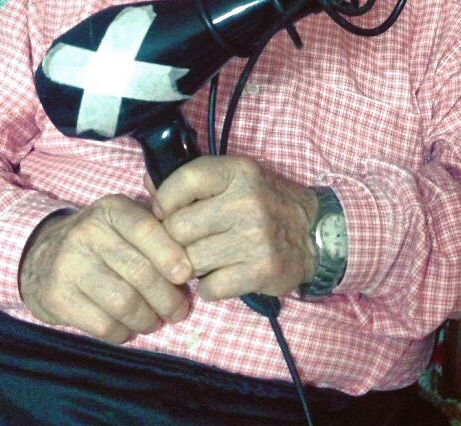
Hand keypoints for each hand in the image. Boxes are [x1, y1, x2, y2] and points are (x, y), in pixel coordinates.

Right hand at [18, 195, 192, 343]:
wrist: (41, 256)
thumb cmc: (101, 240)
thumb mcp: (124, 219)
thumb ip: (157, 226)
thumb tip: (197, 246)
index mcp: (112, 209)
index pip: (146, 229)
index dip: (170, 255)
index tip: (187, 276)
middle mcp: (88, 232)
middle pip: (140, 272)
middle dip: (167, 298)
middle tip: (178, 311)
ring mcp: (68, 265)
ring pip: (123, 302)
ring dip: (147, 319)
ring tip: (155, 322)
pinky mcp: (56, 297)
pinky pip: (102, 324)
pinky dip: (122, 333)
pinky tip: (128, 329)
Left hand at [150, 156, 317, 300]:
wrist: (314, 232)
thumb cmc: (265, 203)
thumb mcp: (236, 179)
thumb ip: (193, 181)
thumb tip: (146, 182)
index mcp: (237, 172)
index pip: (182, 181)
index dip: (164, 201)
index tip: (167, 212)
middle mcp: (246, 201)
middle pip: (178, 228)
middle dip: (176, 240)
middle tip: (188, 242)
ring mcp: (254, 238)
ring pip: (190, 261)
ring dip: (192, 265)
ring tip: (207, 258)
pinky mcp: (259, 271)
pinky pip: (209, 288)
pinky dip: (210, 286)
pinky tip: (222, 274)